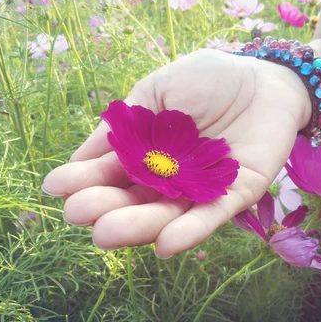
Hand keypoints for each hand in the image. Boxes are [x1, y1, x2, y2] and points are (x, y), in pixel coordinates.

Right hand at [41, 48, 310, 257]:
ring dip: (138, 226)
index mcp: (147, 154)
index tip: (56, 188)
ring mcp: (201, 190)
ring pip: (167, 214)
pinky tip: (165, 245)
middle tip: (78, 214)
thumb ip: (124, 125)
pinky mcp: (235, 196)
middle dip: (106, 208)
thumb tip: (78, 159)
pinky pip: (211, 216)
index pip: (112, 173)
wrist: (264, 76)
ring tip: (107, 233)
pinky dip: (190, 231)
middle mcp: (169, 179)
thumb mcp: (155, 92)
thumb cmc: (208, 79)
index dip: (85, 181)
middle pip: (135, 200)